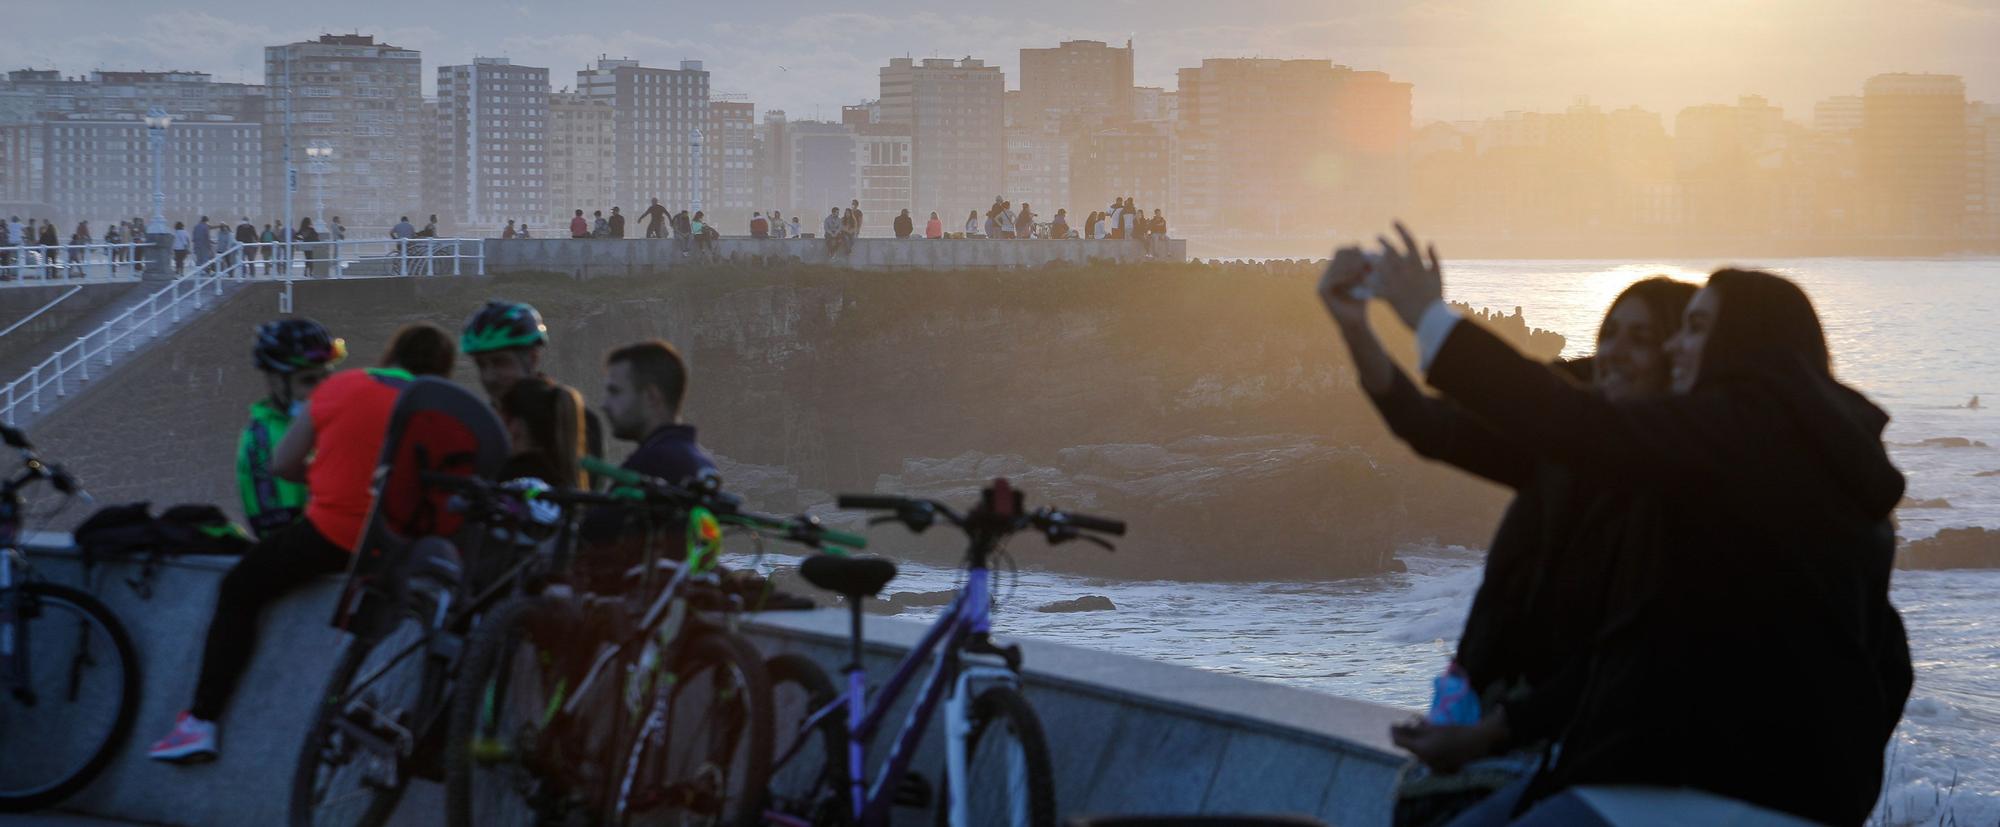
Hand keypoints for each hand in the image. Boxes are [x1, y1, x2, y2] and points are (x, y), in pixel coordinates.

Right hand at [1316, 246, 1372, 327]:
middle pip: (1338, 255)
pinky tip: (1359, 279)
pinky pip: (1334, 278)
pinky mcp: (1321, 291)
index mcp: (1333, 270)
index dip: (1353, 250)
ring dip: (1353, 267)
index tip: (1367, 257)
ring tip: (1366, 272)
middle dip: (1354, 258)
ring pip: (1337, 265)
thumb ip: (1360, 264)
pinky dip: (1347, 276)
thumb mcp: (1363, 279)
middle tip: (1367, 264)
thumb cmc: (1361, 300)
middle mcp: (1325, 274)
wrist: (1356, 321)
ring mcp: (1321, 282)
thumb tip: (1357, 243)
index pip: (1340, 250)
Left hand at [1374, 221, 1443, 328]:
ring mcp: (1396, 282)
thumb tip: (1429, 242)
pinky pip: (1373, 287)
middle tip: (1376, 236)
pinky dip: (1366, 282)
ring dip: (1371, 258)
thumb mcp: (1438, 275)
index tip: (1393, 221)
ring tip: (1365, 255)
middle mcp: (1405, 270)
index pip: (1408, 240)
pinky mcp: (1388, 295)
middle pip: (1390, 250)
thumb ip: (1433, 258)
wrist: (1430, 318)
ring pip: (1379, 266)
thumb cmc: (1435, 297)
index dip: (1400, 229)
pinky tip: (1359, 278)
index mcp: (1418, 264)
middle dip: (1382, 241)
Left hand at [1389, 714, 1506, 773]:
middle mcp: (1425, 762)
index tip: (1395, 724)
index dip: (1394, 732)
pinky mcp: (1441, 770)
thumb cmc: (1455, 732)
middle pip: (1408, 747)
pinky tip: (1437, 741)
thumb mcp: (1431, 728)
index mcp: (1421, 750)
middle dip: (1409, 735)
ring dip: (1419, 741)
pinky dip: (1429, 749)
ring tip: (1428, 729)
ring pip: (1418, 752)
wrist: (1478, 742)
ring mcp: (1433, 768)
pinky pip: (1428, 758)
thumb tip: (1392, 728)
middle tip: (1414, 723)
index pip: (1397, 742)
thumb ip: (1411, 730)